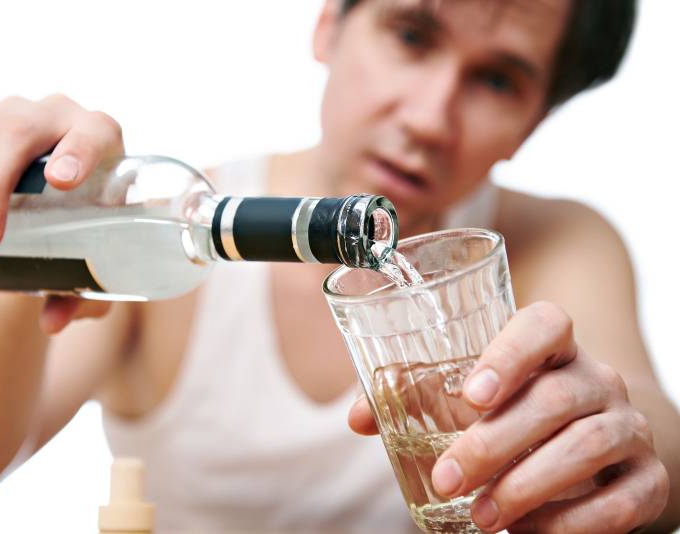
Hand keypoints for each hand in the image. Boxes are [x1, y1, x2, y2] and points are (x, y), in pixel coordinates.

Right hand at [0, 94, 123, 332]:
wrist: (58, 199)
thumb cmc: (89, 227)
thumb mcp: (95, 259)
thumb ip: (83, 294)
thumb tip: (52, 322)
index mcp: (101, 137)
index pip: (94, 134)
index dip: (78, 152)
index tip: (61, 183)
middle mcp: (55, 113)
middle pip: (17, 132)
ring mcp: (8, 112)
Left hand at [349, 301, 669, 532]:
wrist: (600, 452)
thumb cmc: (517, 414)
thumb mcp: (473, 399)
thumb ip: (414, 397)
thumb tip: (357, 418)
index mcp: (554, 348)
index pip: (547, 323)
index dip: (511, 353)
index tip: (471, 395)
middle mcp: (597, 378)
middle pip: (555, 398)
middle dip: (494, 444)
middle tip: (448, 480)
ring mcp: (628, 425)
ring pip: (586, 446)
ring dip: (526, 487)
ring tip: (480, 516)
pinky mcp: (647, 477)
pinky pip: (621, 501)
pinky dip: (570, 525)